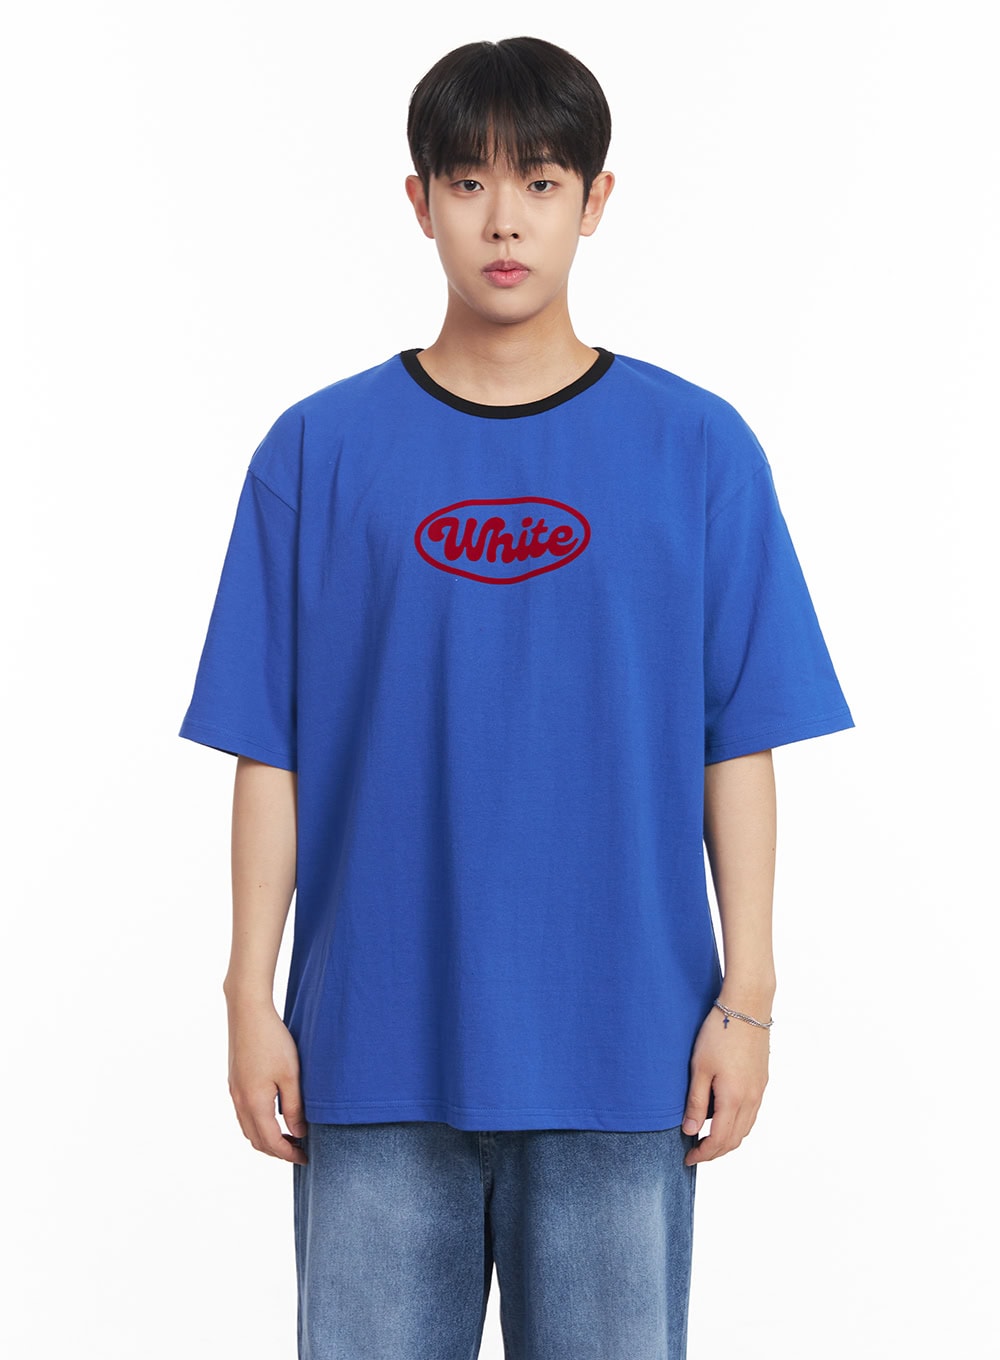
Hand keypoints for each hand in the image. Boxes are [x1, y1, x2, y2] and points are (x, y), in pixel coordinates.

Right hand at [225, 995, 308, 1163]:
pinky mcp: (234, 1081)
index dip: (288, 1154)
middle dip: (277, 1150)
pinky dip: (258, 1124)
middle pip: (256, 1140)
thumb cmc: (272, 1041)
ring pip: (248, 1128)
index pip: (271, 1142)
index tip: (306, 1158)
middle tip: (299, 1150)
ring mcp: (234, 1092)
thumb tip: (299, 1132)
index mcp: (254, 1103)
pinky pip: (244, 1114)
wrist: (248, 1013)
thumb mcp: (291, 1075)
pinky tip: (273, 1115)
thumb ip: (294, 1107)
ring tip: (289, 1135)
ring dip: (266, 1138)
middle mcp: (240, 1102)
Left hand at [682, 1004, 769, 1164]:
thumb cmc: (719, 1033)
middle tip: (696, 1153)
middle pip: (735, 1140)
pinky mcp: (762, 1080)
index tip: (688, 1158)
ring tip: (708, 1138)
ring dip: (728, 1140)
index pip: (719, 1140)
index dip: (703, 1154)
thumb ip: (696, 1102)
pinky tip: (724, 1116)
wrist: (747, 1007)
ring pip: (746, 1128)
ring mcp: (759, 1090)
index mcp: (734, 1099)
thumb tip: (690, 1131)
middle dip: (715, 1152)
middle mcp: (751, 1099)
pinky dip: (738, 1124)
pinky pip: (752, 1113)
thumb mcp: (700, 1068)